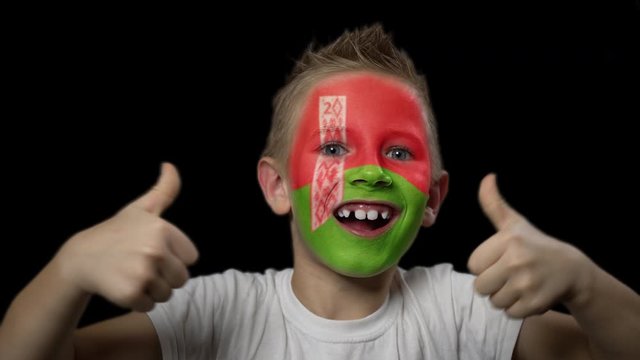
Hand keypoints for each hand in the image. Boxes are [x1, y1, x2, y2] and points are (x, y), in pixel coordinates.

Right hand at [54, 163, 198, 311]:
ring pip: (166, 294)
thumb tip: (170, 165)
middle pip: (181, 279)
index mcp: (163, 230)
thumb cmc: (117, 232)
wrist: (81, 258)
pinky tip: (123, 286)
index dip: (174, 258)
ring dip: (152, 290)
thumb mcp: (141, 209)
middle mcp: (155, 250)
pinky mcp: (131, 294)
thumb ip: (164, 190)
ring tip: (132, 275)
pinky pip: (150, 306)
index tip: (153, 251)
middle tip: (141, 265)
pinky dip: (138, 302)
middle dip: (164, 276)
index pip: (191, 259)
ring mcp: (143, 273)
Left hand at [467, 174, 589, 317]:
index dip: (485, 265)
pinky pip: (509, 313)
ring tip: (520, 284)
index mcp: (508, 240)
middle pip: (481, 286)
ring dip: (504, 297)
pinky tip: (529, 295)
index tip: (501, 260)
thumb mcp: (514, 223)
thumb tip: (487, 177)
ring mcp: (527, 284)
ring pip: (494, 302)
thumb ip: (494, 204)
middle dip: (493, 284)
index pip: (473, 265)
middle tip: (510, 275)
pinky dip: (517, 309)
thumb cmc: (535, 245)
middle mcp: (517, 261)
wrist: (572, 270)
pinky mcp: (535, 304)